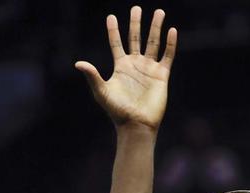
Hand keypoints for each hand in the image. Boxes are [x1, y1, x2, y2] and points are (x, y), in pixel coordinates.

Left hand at [75, 7, 176, 130]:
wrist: (136, 124)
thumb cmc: (117, 111)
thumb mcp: (102, 92)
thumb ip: (92, 76)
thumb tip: (78, 63)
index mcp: (121, 67)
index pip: (116, 43)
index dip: (113, 30)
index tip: (111, 16)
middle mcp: (135, 65)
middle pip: (135, 38)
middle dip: (136, 23)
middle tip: (137, 8)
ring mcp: (149, 69)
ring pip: (153, 43)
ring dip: (156, 27)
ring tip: (160, 12)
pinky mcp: (162, 75)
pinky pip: (167, 56)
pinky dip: (170, 43)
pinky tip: (172, 30)